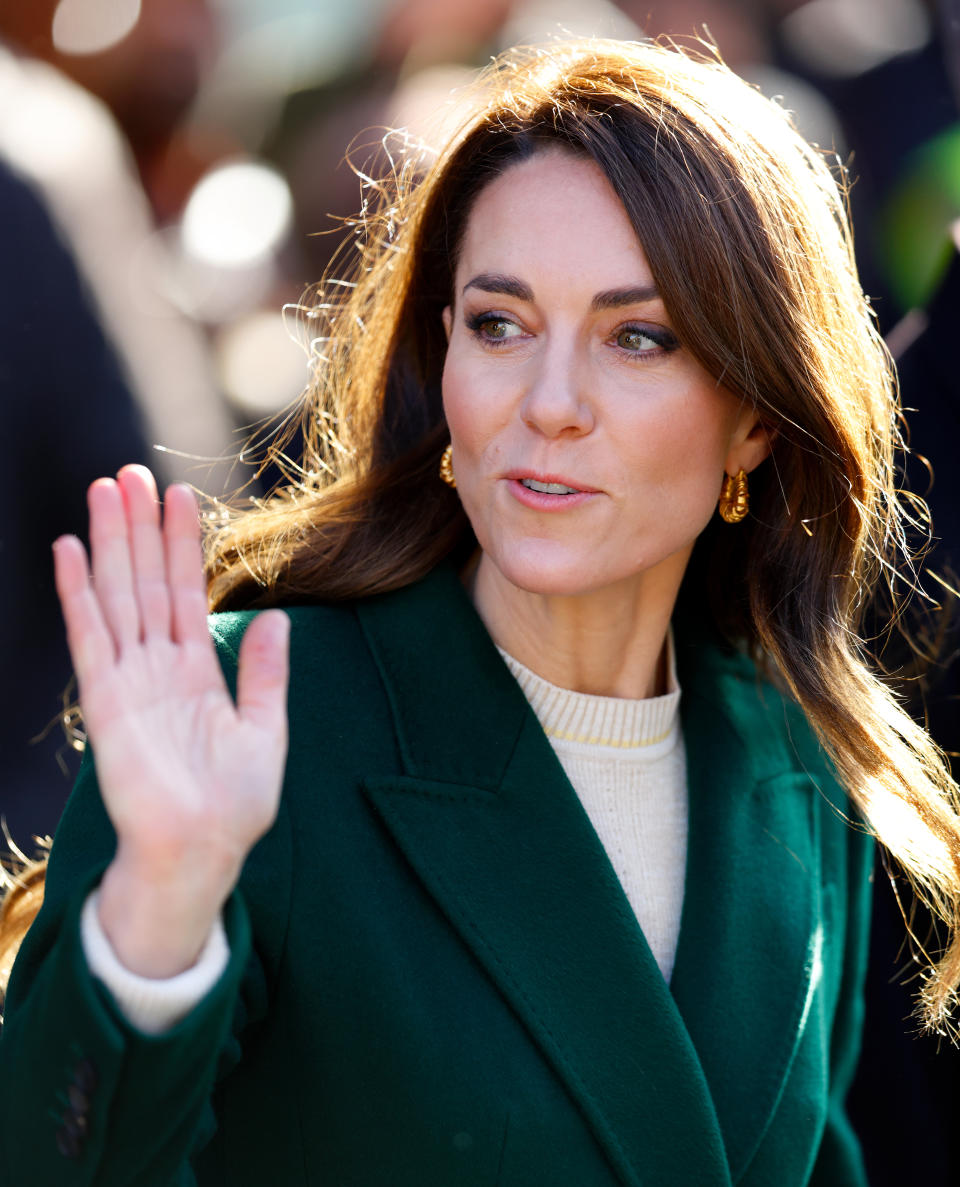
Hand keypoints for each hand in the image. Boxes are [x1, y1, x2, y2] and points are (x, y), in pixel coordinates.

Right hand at [53, 466, 289, 975]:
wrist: (201, 852)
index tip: (178, 496)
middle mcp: (159, 667)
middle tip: (130, 473)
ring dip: (111, 543)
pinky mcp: (107, 701)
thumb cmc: (233, 804)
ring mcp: (130, 680)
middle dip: (139, 528)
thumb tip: (277, 617)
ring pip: (118, 596)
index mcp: (196, 671)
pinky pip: (90, 636)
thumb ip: (266, 673)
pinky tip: (71, 551)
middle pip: (147, 582)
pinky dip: (79, 593)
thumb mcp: (264, 730)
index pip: (185, 592)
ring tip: (104, 491)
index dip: (181, 544)